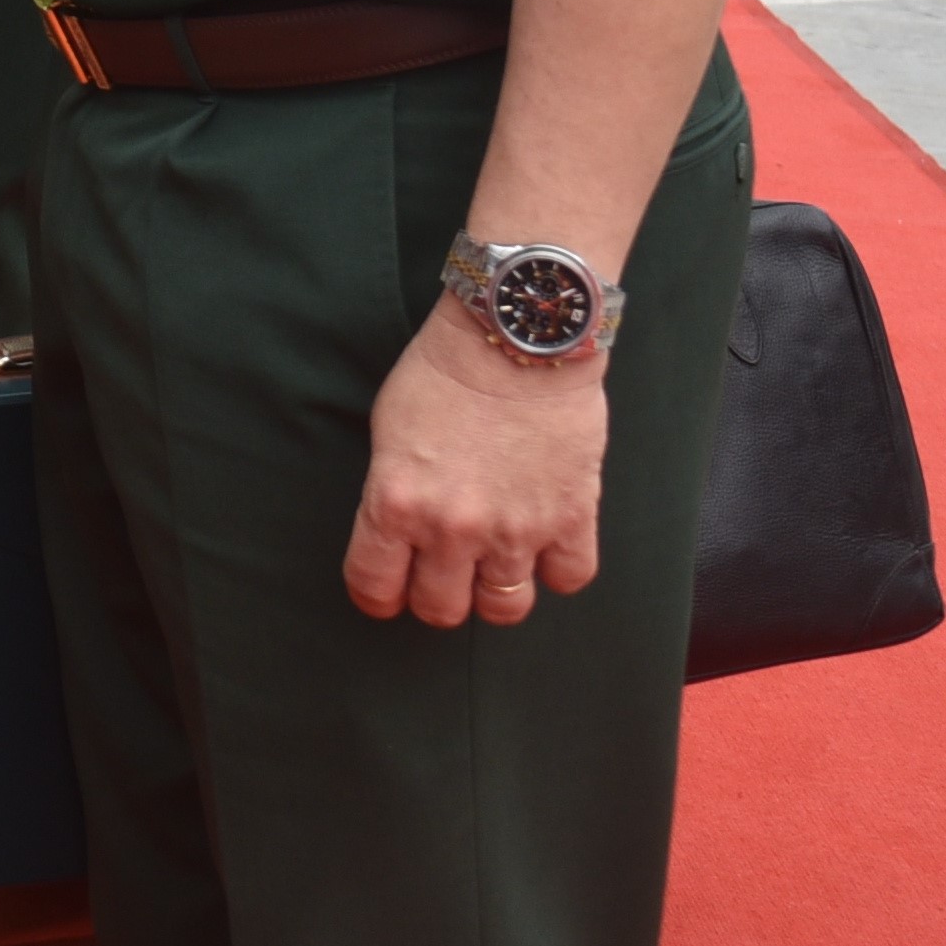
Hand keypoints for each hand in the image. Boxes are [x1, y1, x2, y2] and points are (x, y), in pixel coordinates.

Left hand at [344, 304, 609, 628]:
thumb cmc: (445, 370)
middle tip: (444, 572)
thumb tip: (399, 533)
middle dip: (437, 596)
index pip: (373, 586)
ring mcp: (516, 530)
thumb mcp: (388, 429)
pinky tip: (545, 542)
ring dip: (495, 589)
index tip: (388, 589)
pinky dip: (557, 569)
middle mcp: (453, 528)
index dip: (378, 595)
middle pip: (441, 610)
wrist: (517, 336)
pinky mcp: (571, 518)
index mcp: (396, 502)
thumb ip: (393, 490)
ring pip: (504, 609)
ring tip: (494, 560)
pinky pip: (569, 579)